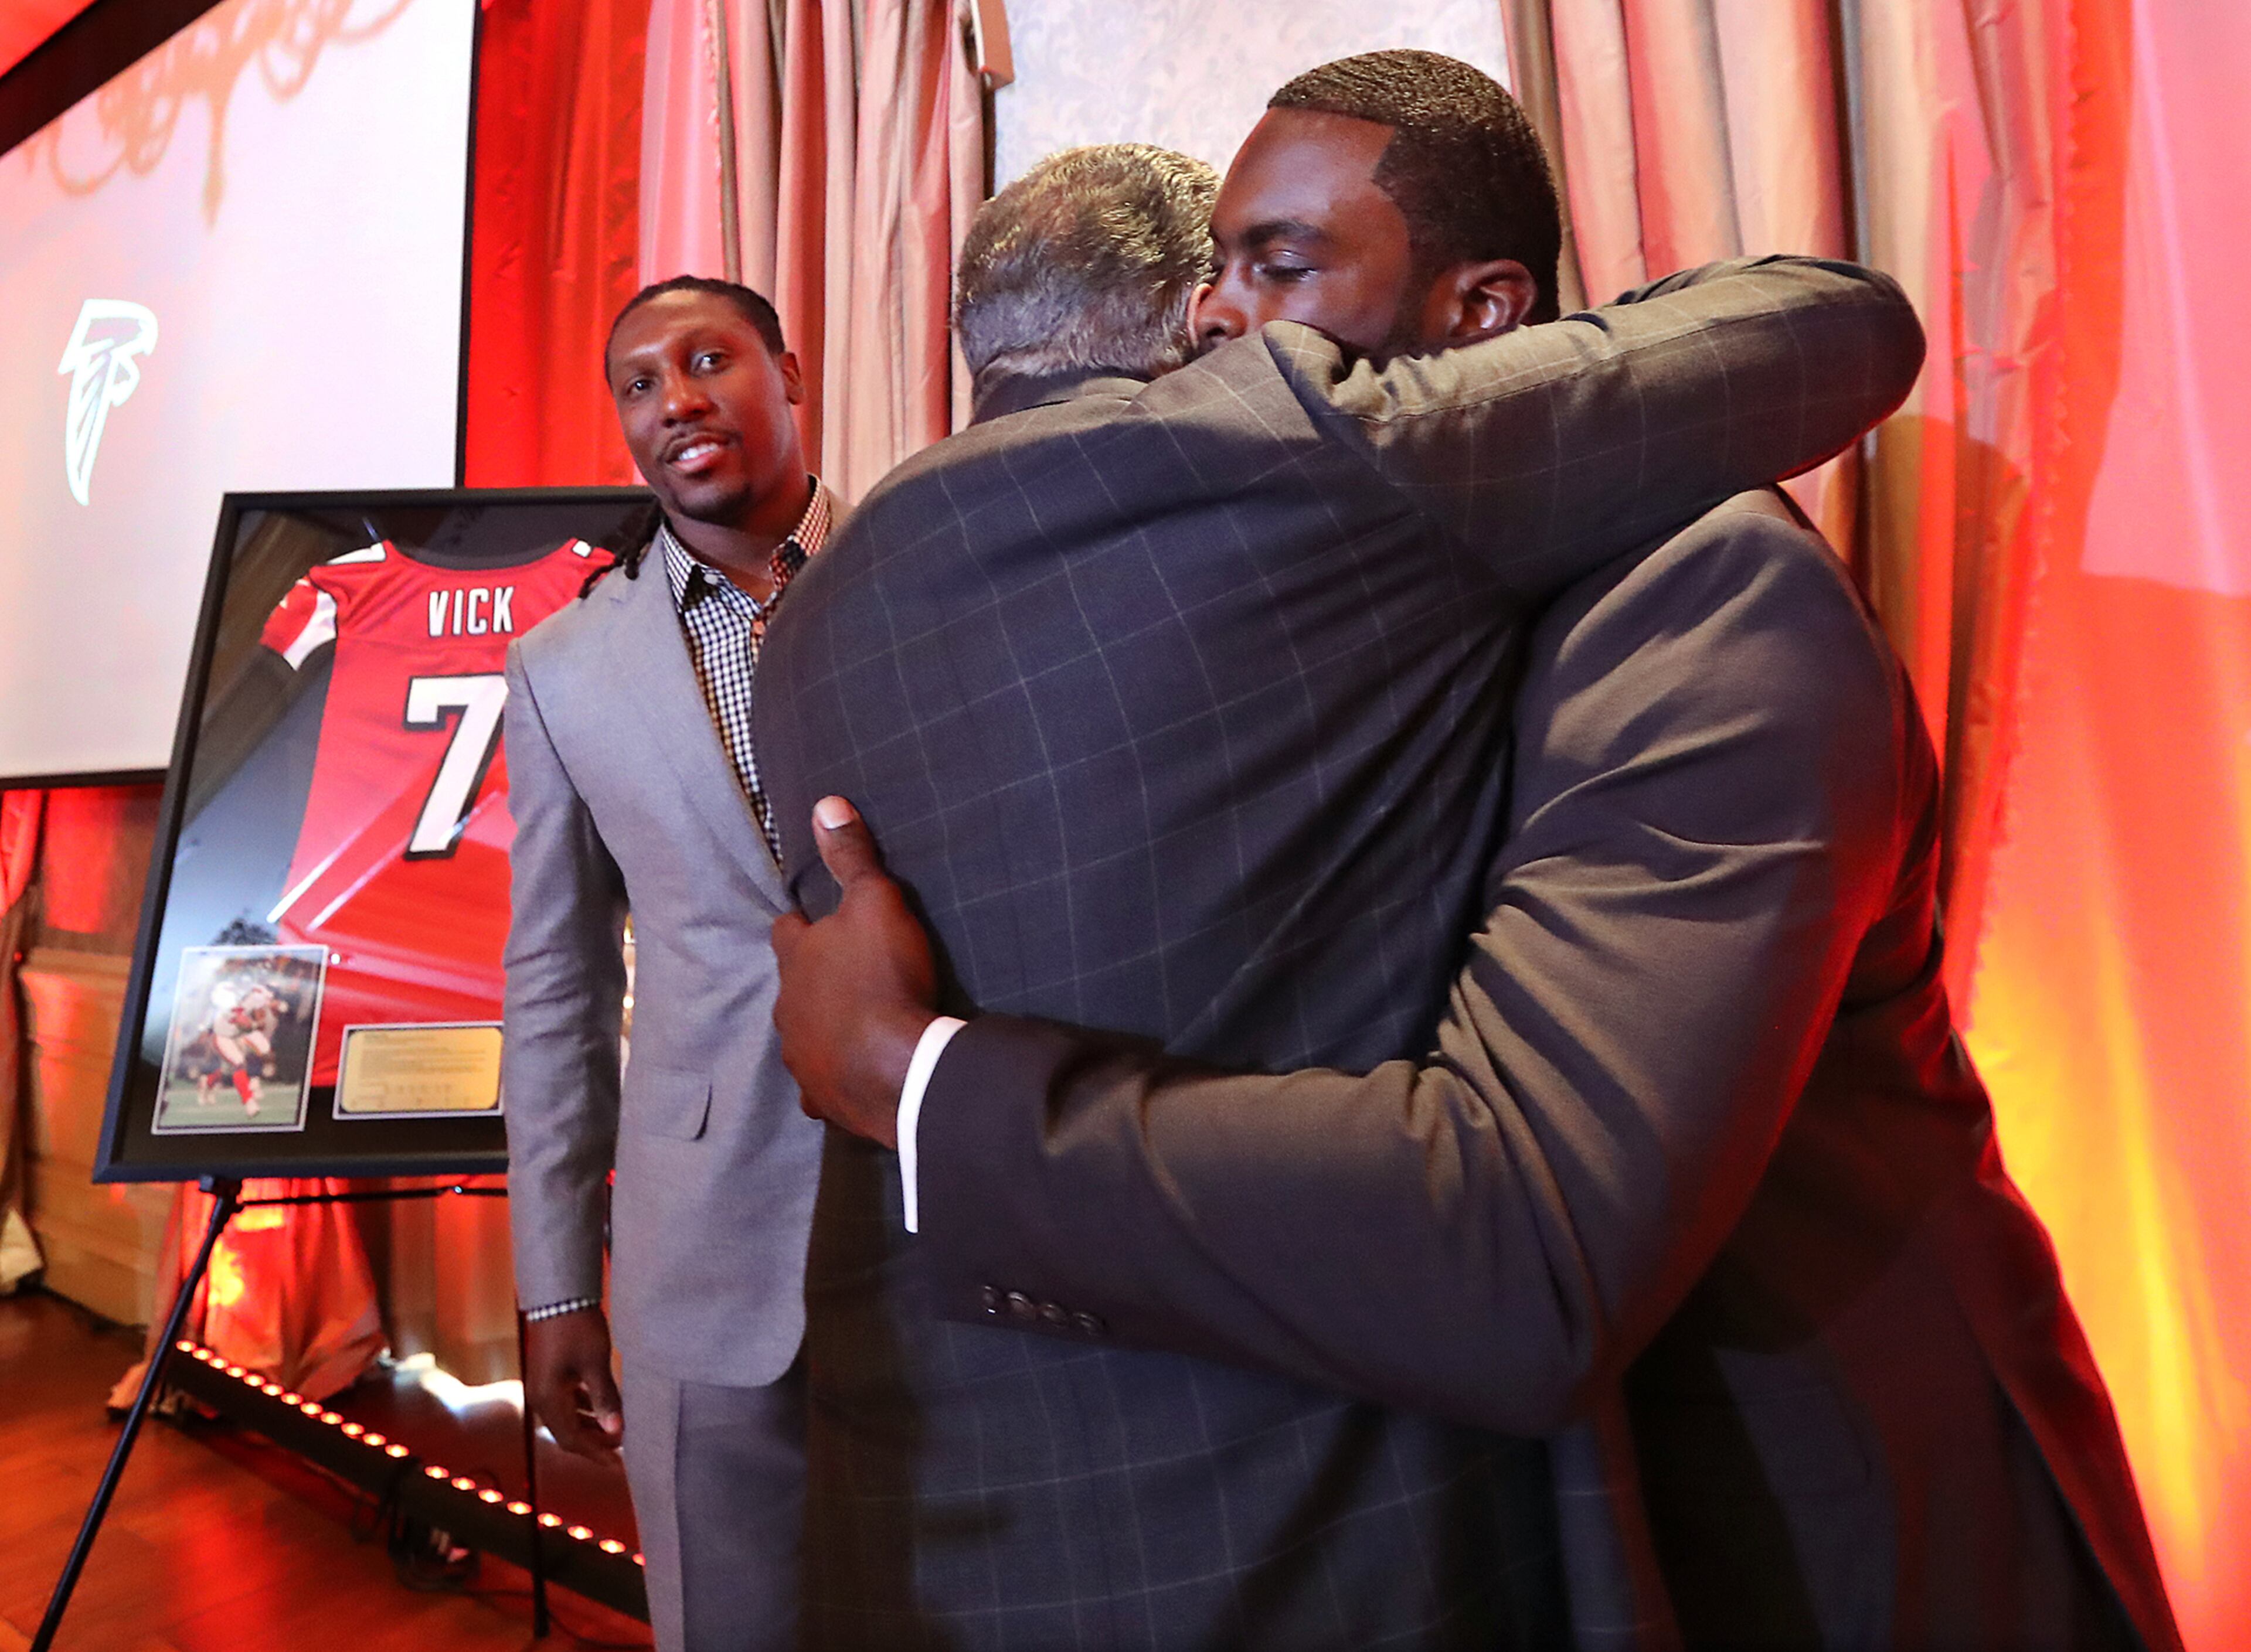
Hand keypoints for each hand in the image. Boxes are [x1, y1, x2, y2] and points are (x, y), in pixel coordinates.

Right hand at [523, 1306, 622, 1460]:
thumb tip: (616, 1431)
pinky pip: (567, 1403)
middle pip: (567, 1433)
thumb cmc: (577, 1328)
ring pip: (568, 1418)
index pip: (572, 1439)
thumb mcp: (595, 1363)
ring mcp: (544, 1386)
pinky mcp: (550, 1376)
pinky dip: (585, 1410)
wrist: (559, 1296)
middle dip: (594, 1443)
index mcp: (548, 1398)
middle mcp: (541, 1397)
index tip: (619, 1462)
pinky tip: (604, 1408)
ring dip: (590, 1426)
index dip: (596, 1452)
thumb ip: (605, 1398)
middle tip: (621, 1450)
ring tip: (617, 1430)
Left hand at [770, 796, 937, 1148]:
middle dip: (813, 981)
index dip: (801, 924)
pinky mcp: (821, 1099)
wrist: (897, 1067)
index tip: (814, 922)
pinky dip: (835, 1077)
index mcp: (796, 959)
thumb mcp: (876, 902)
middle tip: (846, 977)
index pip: (786, 932)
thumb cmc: (884, 977)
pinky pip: (821, 1086)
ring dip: (823, 1029)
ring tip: (855, 1027)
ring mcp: (800, 1058)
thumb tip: (825, 804)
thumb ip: (852, 858)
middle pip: (792, 987)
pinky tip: (855, 1077)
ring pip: (803, 1037)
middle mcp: (786, 1009)